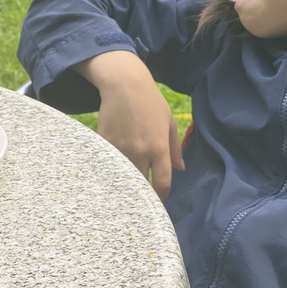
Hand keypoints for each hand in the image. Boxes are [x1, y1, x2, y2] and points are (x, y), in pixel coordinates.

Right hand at [75, 51, 184, 199]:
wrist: (125, 84)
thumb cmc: (150, 102)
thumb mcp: (168, 122)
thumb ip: (174, 147)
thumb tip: (181, 168)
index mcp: (159, 148)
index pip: (162, 183)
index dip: (160, 198)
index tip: (158, 203)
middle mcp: (141, 151)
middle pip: (141, 185)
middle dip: (141, 195)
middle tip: (140, 202)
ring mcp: (121, 148)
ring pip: (122, 177)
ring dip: (124, 184)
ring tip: (124, 192)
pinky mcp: (106, 142)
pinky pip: (108, 163)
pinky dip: (110, 170)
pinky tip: (110, 173)